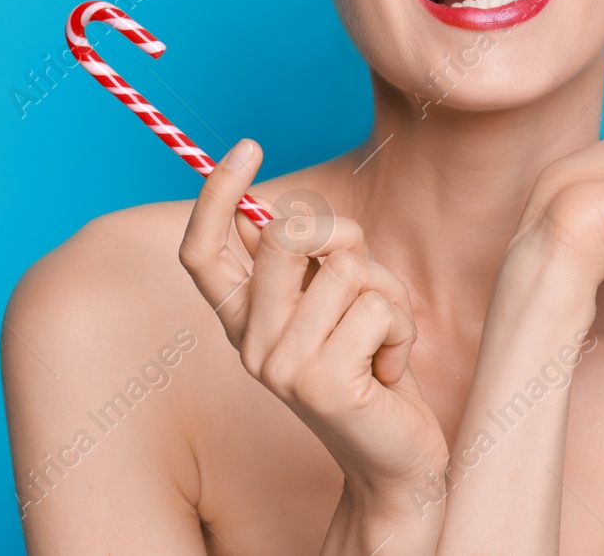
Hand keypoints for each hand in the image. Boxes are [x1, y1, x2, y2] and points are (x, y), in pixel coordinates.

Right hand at [178, 140, 448, 510]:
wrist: (395, 457)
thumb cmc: (370, 366)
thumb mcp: (333, 305)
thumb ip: (304, 264)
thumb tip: (270, 210)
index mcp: (244, 320)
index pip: (200, 251)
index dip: (215, 195)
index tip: (247, 146)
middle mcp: (250, 344)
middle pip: (283, 237)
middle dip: (343, 235)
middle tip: (364, 272)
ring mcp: (281, 366)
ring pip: (346, 269)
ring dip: (388, 292)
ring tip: (385, 336)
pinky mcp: (321, 384)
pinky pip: (377, 308)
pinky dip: (403, 327)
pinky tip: (392, 367)